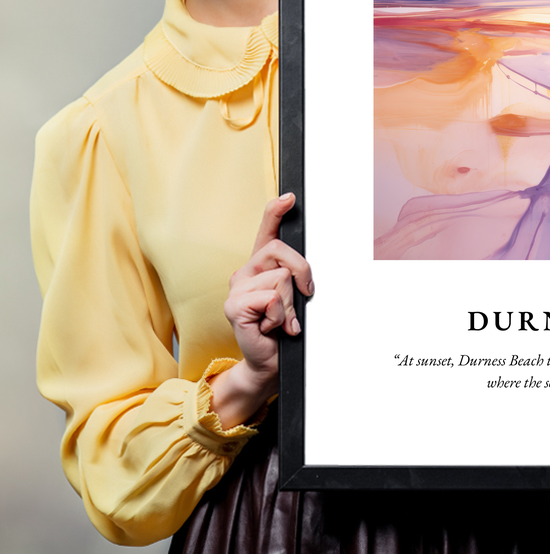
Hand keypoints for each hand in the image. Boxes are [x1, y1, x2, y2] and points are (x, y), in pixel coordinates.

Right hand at [209, 193, 313, 427]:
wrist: (269, 362)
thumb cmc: (283, 329)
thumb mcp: (294, 297)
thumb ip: (295, 278)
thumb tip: (305, 270)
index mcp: (260, 266)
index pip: (266, 231)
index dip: (276, 211)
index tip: (290, 197)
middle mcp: (245, 272)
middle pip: (281, 251)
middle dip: (302, 273)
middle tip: (303, 297)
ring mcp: (236, 288)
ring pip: (281, 278)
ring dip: (290, 304)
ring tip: (282, 320)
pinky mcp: (234, 306)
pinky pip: (271, 298)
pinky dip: (280, 316)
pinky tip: (271, 327)